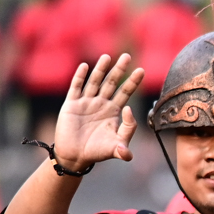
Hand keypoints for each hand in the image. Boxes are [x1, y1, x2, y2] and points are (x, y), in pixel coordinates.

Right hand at [52, 53, 145, 171]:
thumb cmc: (97, 152)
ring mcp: (86, 102)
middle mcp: (101, 103)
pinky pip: (76, 88)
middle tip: (127, 56)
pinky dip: (80, 77)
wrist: (75, 157)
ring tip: (107, 57)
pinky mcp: (71, 105)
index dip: (133, 82)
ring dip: (101, 70)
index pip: (126, 92)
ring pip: (94, 82)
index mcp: (113, 111)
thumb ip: (127, 134)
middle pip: (112, 83)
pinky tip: (85, 66)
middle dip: (119, 70)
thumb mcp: (117, 146)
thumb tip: (130, 112)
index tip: (142, 70)